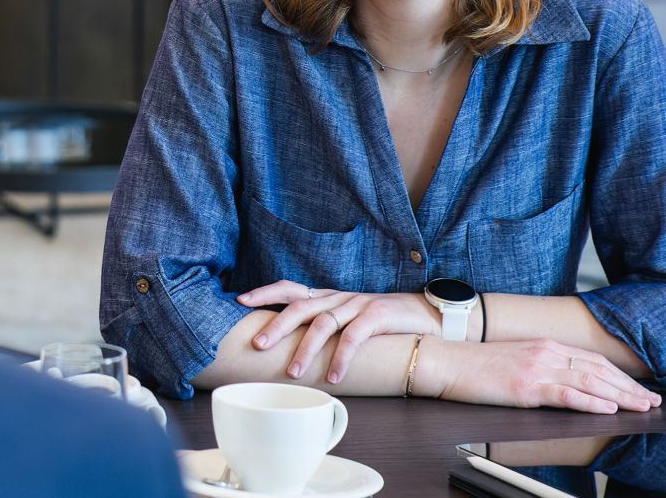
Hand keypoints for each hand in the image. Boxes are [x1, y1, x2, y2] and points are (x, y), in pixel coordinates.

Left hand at [237, 280, 437, 381]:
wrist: (426, 314)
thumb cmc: (381, 322)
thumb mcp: (347, 319)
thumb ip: (323, 325)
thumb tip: (290, 345)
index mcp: (326, 297)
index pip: (289, 288)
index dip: (265, 292)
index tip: (239, 300)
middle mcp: (337, 298)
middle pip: (299, 306)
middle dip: (276, 325)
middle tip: (257, 344)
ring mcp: (356, 305)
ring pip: (323, 324)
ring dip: (305, 349)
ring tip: (293, 373)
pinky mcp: (376, 316)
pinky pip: (353, 338)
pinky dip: (342, 358)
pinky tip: (334, 378)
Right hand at [416, 337, 661, 413]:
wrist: (447, 361)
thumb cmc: (477, 364)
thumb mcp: (516, 357)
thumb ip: (543, 363)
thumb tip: (567, 378)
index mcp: (545, 345)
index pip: (593, 359)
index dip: (621, 375)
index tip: (640, 388)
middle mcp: (546, 352)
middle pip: (599, 370)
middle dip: (630, 386)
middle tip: (653, 401)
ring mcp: (537, 368)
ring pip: (590, 381)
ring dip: (621, 395)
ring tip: (642, 407)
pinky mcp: (526, 386)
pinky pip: (566, 394)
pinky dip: (591, 401)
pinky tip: (608, 408)